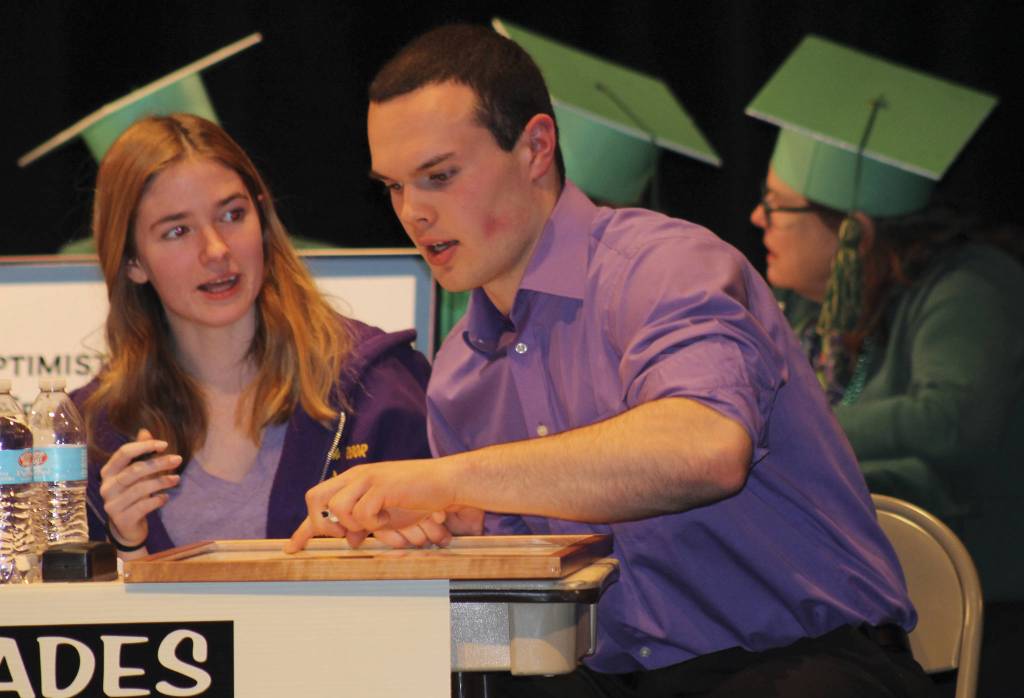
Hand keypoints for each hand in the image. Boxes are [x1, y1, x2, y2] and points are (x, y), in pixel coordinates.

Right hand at [99, 428, 180, 549]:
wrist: (126, 527)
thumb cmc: (132, 494)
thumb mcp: (135, 474)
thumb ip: (139, 454)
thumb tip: (145, 431)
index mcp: (108, 472)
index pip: (124, 453)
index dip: (144, 446)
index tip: (165, 445)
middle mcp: (107, 487)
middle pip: (134, 470)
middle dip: (158, 463)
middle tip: (178, 459)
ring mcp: (112, 504)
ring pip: (140, 488)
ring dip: (162, 481)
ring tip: (177, 479)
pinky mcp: (122, 519)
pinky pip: (143, 506)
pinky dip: (157, 500)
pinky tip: (166, 497)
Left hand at [284, 458, 458, 552]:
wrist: (446, 482)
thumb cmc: (418, 496)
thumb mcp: (386, 513)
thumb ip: (364, 523)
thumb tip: (349, 541)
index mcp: (354, 481)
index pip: (318, 501)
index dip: (303, 528)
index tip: (291, 548)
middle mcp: (356, 476)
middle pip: (315, 498)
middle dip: (323, 523)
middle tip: (346, 535)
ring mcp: (368, 479)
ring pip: (338, 509)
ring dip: (355, 524)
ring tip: (378, 523)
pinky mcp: (381, 486)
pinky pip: (362, 513)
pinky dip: (374, 522)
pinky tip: (390, 516)